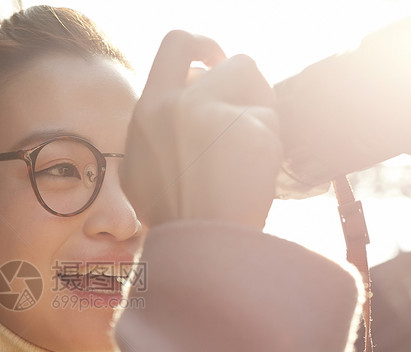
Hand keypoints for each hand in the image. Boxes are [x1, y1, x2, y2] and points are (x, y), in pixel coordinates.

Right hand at [121, 31, 281, 229]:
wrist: (199, 249)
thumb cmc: (173, 217)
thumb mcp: (140, 171)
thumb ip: (155, 132)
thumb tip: (180, 100)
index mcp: (149, 110)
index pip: (176, 45)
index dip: (203, 45)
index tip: (217, 61)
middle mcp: (179, 104)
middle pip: (235, 64)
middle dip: (249, 87)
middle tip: (250, 114)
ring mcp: (217, 116)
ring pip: (259, 93)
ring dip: (260, 117)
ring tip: (246, 159)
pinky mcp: (252, 132)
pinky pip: (270, 125)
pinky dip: (267, 150)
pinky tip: (252, 178)